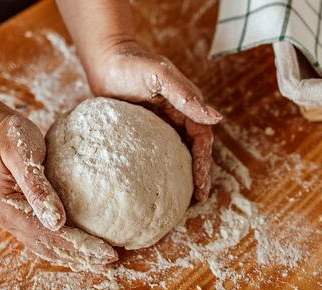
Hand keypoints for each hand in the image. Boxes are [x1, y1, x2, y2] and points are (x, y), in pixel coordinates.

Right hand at [0, 109, 117, 266]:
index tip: (106, 252)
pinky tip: (84, 249)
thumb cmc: (9, 136)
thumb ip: (37, 187)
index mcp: (7, 209)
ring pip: (47, 248)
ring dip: (74, 257)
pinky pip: (45, 238)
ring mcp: (14, 221)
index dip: (79, 245)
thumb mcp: (21, 154)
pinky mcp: (22, 217)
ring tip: (102, 261)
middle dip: (81, 256)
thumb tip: (56, 222)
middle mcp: (9, 221)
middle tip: (111, 261)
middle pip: (50, 247)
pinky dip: (66, 246)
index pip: (49, 235)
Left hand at [85, 41, 222, 200]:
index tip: (200, 186)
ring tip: (182, 199)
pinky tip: (154, 184)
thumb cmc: (132, 63)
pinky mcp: (142, 129)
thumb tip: (216, 118)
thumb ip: (186, 97)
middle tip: (197, 199)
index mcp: (186, 105)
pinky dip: (160, 168)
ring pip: (177, 154)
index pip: (201, 139)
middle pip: (193, 150)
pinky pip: (155, 152)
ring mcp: (160, 124)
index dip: (203, 163)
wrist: (105, 58)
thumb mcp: (161, 77)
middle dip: (198, 175)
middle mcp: (177, 116)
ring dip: (182, 175)